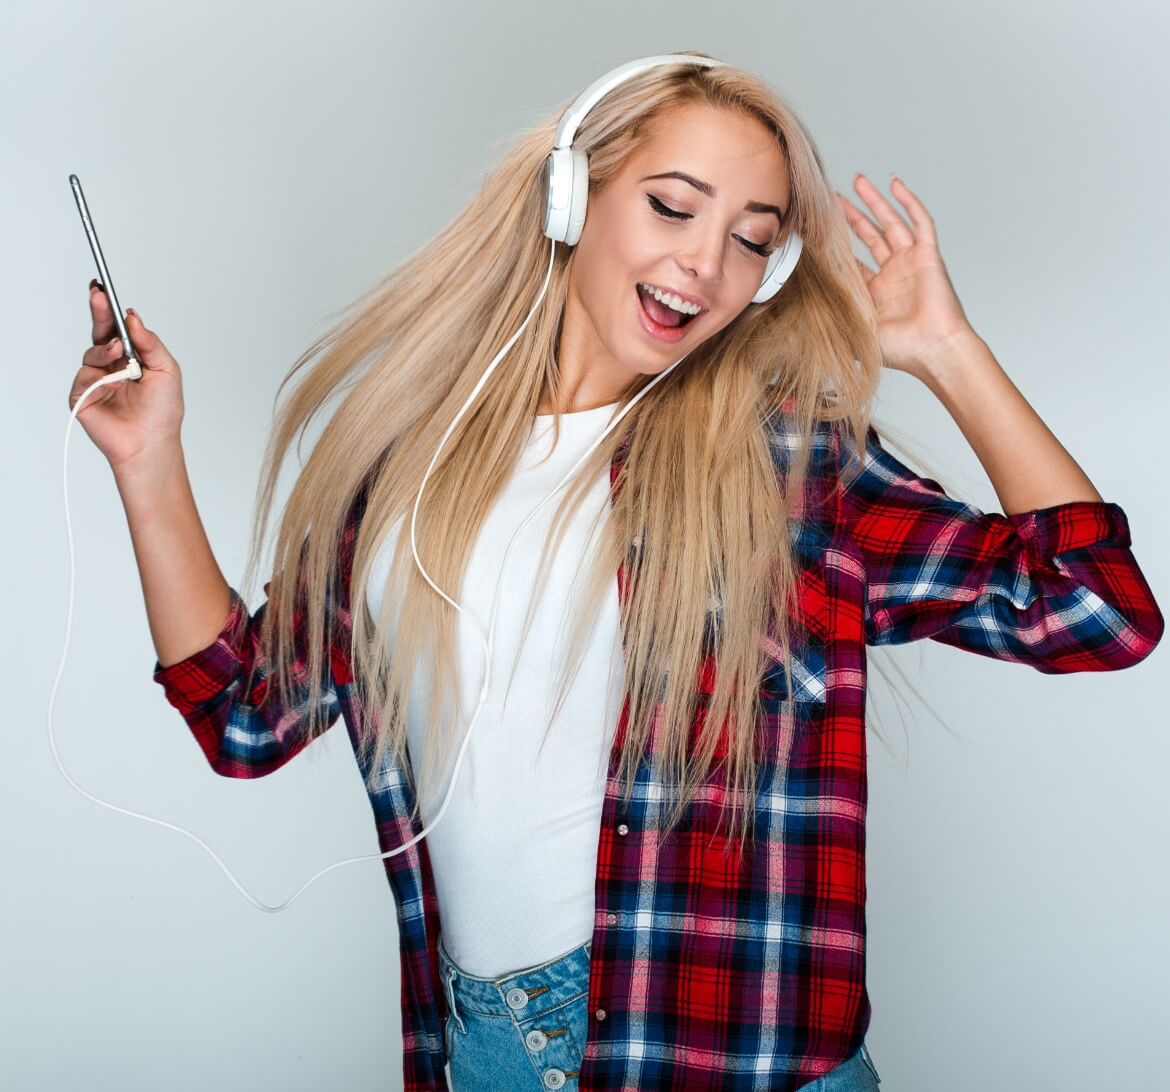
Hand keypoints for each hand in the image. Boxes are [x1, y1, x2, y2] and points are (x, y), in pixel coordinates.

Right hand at [69, 281, 185, 471]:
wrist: (151, 443)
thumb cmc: (163, 411)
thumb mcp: (166, 369)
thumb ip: (150, 341)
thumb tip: (132, 316)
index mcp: (132, 358)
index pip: (117, 329)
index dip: (109, 309)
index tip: (103, 289)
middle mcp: (113, 366)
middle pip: (100, 333)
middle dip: (99, 312)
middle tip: (98, 295)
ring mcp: (97, 380)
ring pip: (92, 352)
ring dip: (107, 349)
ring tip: (120, 354)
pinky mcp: (82, 396)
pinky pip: (84, 376)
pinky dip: (99, 376)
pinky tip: (113, 382)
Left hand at [835, 174, 976, 380]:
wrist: (933, 349)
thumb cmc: (901, 350)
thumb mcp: (856, 336)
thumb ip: (832, 328)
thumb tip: (800, 332)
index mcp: (875, 293)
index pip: (851, 260)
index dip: (835, 244)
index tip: (816, 229)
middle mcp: (893, 274)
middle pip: (868, 235)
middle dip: (850, 215)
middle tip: (832, 197)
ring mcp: (911, 262)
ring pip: (890, 222)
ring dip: (874, 201)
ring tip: (858, 181)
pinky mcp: (929, 255)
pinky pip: (920, 222)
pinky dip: (908, 202)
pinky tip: (895, 184)